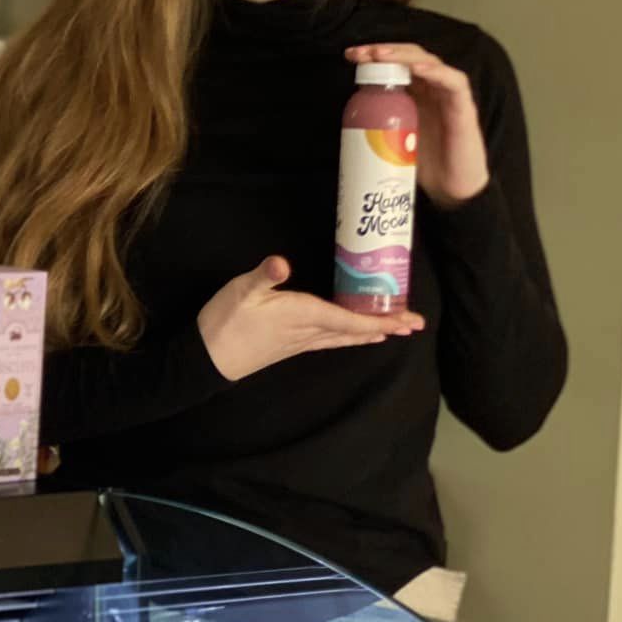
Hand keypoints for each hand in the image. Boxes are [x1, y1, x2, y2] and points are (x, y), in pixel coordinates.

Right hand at [199, 256, 424, 382]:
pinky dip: (349, 336)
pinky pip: (330, 340)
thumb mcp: (240, 291)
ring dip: (370, 333)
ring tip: (393, 331)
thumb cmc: (225, 322)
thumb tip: (282, 262)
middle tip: (415, 325)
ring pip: (344, 337)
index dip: (379, 319)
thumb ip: (263, 276)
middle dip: (385, 327)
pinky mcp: (291, 345)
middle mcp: (308, 331)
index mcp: (302, 315)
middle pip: (354, 330)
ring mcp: (300, 341)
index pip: (349, 318)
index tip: (406, 320)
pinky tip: (353, 335)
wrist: (207, 360)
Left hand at [345, 43, 489, 206]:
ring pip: (429, 62)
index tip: (349, 56)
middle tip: (359, 53)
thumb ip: (377, 126)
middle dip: (383, 51)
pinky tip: (417, 69)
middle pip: (409, 57)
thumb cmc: (425, 165)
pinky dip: (436, 72)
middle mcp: (432, 89)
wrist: (452, 192)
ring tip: (380, 55)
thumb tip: (345, 127)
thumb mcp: (392, 140)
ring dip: (404, 56)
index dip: (373, 57)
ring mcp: (448, 96)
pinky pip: (454, 82)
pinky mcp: (464, 108)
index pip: (395, 64)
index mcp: (415, 93)